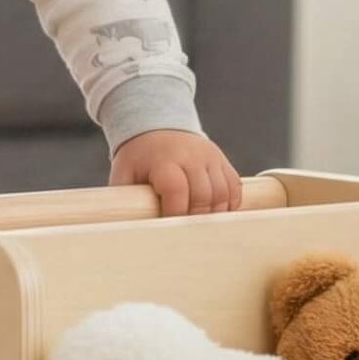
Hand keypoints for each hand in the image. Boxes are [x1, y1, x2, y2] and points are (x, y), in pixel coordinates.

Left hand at [109, 130, 242, 216]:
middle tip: (184, 232)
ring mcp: (210, 157)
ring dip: (214, 214)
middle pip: (203, 194)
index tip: (169, 227)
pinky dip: (229, 204)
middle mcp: (191, 155)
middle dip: (195, 218)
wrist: (157, 127)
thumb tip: (124, 227)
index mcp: (164, 159)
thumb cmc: (139, 157)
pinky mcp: (222, 161)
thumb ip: (125, 197)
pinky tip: (215, 214)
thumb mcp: (124, 172)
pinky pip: (234, 187)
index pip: (176, 187)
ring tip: (199, 226)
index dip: (175, 211)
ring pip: (223, 193)